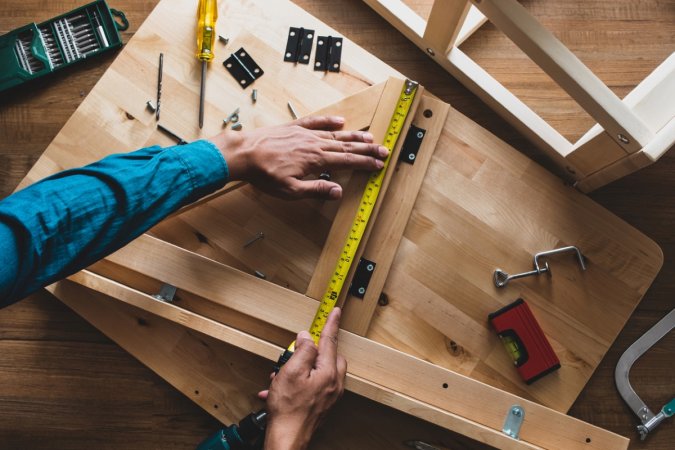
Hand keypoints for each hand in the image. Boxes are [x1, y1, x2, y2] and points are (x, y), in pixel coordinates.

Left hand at [209, 116, 387, 199]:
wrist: (243, 154)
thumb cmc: (264, 174)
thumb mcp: (290, 191)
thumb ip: (316, 190)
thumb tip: (338, 191)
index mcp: (316, 160)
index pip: (347, 161)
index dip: (364, 163)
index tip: (378, 164)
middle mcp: (314, 144)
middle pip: (346, 146)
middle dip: (366, 149)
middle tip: (383, 150)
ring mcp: (304, 134)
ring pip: (335, 134)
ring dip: (354, 136)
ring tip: (370, 136)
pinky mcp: (293, 128)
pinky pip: (316, 122)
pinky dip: (329, 121)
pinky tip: (340, 121)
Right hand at [260, 308, 346, 449]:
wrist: (287, 440)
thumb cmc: (288, 410)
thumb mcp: (291, 372)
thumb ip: (302, 351)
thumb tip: (307, 338)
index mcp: (328, 372)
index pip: (330, 340)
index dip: (332, 323)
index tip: (336, 311)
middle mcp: (334, 384)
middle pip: (329, 356)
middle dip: (314, 351)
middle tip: (296, 351)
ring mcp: (330, 396)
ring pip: (320, 372)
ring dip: (302, 370)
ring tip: (281, 376)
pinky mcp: (323, 405)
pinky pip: (314, 386)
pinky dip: (300, 383)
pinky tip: (281, 390)